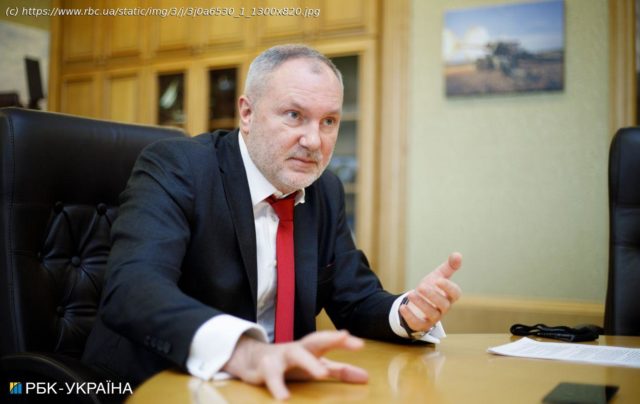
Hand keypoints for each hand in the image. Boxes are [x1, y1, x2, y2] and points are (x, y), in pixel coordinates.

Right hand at [222, 330, 367, 399]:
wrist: (251, 359)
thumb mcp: (315, 365)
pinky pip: (272, 376)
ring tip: (322, 374)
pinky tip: (284, 398)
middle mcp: (296, 348)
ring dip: (309, 362)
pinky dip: (278, 386)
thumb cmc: (290, 363)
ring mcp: (280, 356)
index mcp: (310, 348)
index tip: (360, 343)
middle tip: (344, 337)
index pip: (328, 341)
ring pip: (295, 354)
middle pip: (314, 339)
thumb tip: (366, 377)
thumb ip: (339, 371)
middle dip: (329, 337)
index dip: (343, 341)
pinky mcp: (265, 368)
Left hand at [399, 252, 461, 332]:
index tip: (438, 280)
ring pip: (432, 314)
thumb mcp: (438, 277)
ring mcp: (433, 317)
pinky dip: (410, 316)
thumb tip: (458, 254)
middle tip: (421, 286)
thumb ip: (448, 267)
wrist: (416, 303)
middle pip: (443, 304)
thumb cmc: (431, 289)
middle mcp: (443, 308)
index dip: (448, 287)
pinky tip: (402, 307)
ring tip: (411, 294)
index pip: (455, 293)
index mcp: (449, 296)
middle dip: (432, 295)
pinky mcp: (421, 324)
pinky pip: (418, 323)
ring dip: (421, 304)